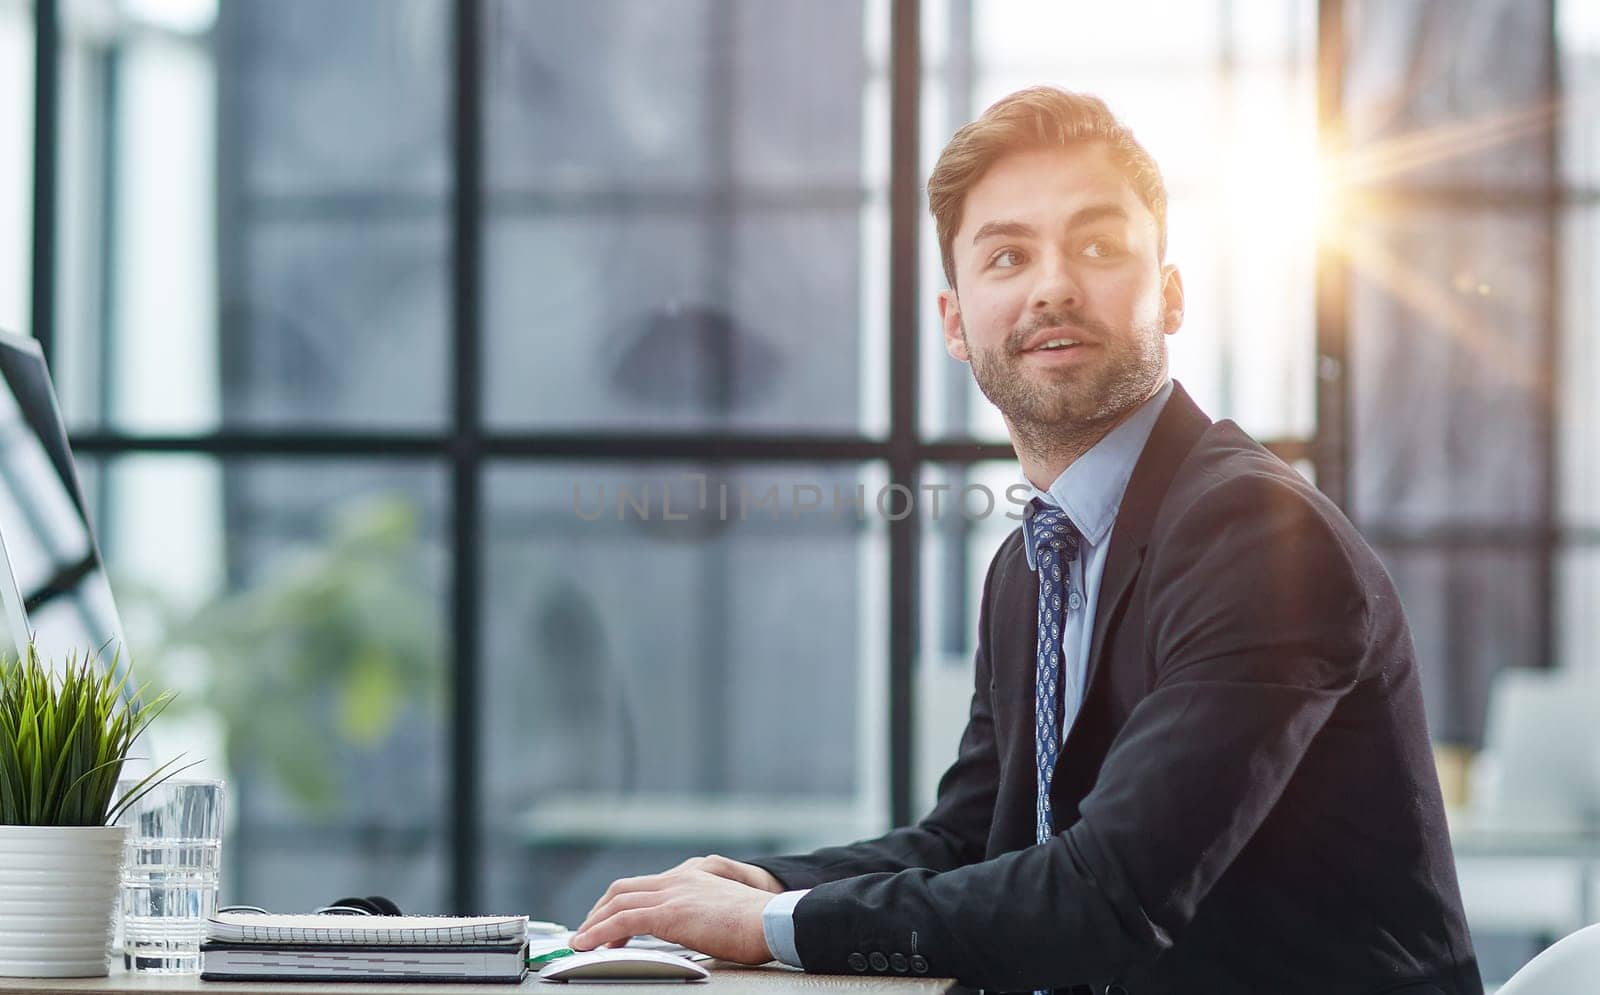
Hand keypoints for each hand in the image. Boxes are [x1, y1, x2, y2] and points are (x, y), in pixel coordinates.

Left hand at [571, 856, 782, 964]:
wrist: (773, 921)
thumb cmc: (759, 924)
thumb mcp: (725, 912)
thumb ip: (703, 915)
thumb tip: (694, 934)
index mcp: (692, 876)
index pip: (644, 885)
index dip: (620, 903)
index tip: (608, 923)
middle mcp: (679, 879)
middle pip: (623, 889)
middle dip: (599, 911)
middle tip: (588, 933)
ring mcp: (673, 893)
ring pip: (618, 903)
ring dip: (594, 924)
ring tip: (581, 943)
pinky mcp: (670, 913)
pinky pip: (623, 921)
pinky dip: (600, 932)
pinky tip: (588, 945)